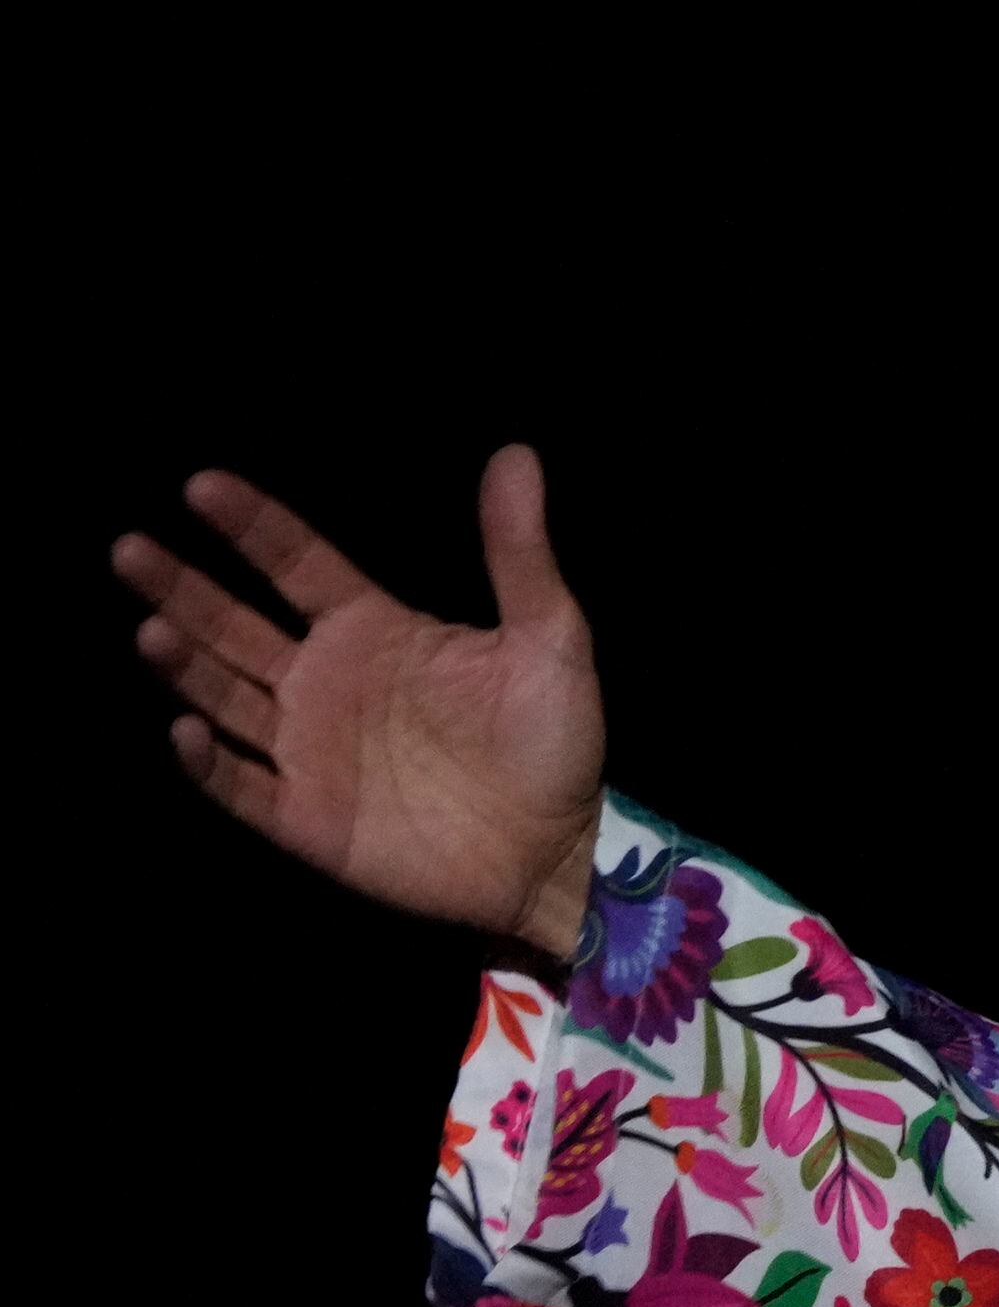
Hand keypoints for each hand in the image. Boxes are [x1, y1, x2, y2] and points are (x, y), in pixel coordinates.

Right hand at [111, 445, 607, 960]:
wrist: (559, 851)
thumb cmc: (556, 741)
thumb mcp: (549, 638)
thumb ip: (518, 553)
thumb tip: (516, 455)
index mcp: (376, 631)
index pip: (298, 565)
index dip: (253, 527)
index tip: (202, 485)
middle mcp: (327, 682)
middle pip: (236, 624)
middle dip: (183, 586)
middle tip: (130, 547)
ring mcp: (310, 749)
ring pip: (225, 695)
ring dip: (186, 664)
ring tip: (152, 627)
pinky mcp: (306, 816)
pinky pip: (240, 785)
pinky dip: (209, 762)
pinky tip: (186, 729)